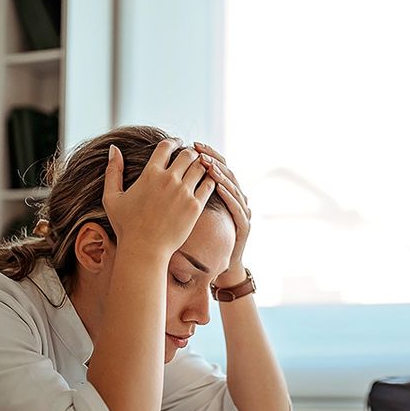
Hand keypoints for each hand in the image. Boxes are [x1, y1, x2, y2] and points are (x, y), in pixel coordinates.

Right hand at [102, 141, 216, 258]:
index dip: (174, 141)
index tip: (178, 143)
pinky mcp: (195, 206)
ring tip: (200, 167)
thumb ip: (112, 171)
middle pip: (188, 154)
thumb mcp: (112, 197)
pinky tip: (208, 181)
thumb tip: (114, 148)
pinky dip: (211, 179)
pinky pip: (209, 184)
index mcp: (150, 174)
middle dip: (190, 152)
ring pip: (201, 167)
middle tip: (191, 156)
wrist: (144, 249)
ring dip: (201, 164)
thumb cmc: (126, 225)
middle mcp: (169, 180)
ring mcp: (184, 192)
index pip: (166, 146)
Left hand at [193, 142, 250, 284]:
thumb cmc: (203, 239)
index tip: (192, 144)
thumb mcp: (193, 212)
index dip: (207, 153)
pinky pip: (237, 207)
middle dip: (214, 160)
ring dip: (220, 175)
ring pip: (233, 187)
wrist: (219, 266)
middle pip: (227, 171)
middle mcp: (235, 197)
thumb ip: (186, 192)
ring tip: (208, 166)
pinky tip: (218, 187)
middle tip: (200, 152)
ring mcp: (242, 210)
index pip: (217, 165)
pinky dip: (228, 195)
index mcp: (223, 192)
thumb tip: (166, 173)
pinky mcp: (243, 225)